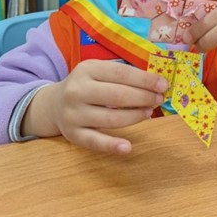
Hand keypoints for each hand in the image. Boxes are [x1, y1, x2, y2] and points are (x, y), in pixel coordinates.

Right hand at [22, 60, 167, 154]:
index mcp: (87, 70)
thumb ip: (122, 74)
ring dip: (135, 116)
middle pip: (117, 96)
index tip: (163, 85)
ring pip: (111, 118)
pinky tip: (127, 147)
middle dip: (143, 97)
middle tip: (159, 99)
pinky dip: (111, 145)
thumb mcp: (98, 70)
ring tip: (148, 112)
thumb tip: (155, 82)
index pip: (121, 74)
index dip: (145, 80)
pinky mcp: (73, 134)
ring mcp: (74, 114)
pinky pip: (95, 142)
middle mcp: (77, 91)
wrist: (54, 104)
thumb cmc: (87, 85)